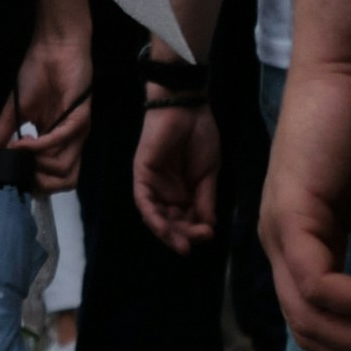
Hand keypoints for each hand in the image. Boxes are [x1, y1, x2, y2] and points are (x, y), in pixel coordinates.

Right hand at [0, 21, 91, 192]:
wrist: (54, 47)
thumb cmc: (37, 75)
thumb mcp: (12, 113)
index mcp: (57, 143)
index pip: (54, 180)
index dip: (34, 184)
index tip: (10, 177)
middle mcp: (71, 142)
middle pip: (65, 182)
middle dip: (37, 181)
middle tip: (16, 168)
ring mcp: (78, 132)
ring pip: (64, 168)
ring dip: (37, 163)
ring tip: (17, 149)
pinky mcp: (80, 118)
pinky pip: (61, 142)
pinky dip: (40, 146)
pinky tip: (23, 140)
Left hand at [132, 91, 221, 252]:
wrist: (187, 107)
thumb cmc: (200, 135)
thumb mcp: (209, 173)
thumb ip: (206, 199)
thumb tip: (209, 226)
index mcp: (184, 190)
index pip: (186, 218)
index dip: (195, 230)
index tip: (209, 235)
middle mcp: (167, 190)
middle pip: (171, 220)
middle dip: (184, 234)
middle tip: (197, 240)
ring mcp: (153, 183)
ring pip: (156, 216)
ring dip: (168, 232)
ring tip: (182, 243)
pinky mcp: (141, 174)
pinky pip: (143, 201)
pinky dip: (153, 217)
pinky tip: (165, 229)